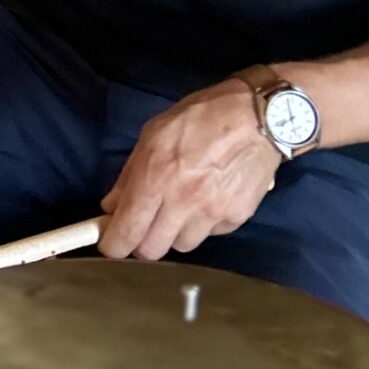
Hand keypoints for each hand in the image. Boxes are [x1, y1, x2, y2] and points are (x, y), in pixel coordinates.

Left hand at [99, 80, 280, 260]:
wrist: (257, 117)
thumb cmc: (201, 117)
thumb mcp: (154, 134)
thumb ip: (129, 174)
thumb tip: (112, 206)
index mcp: (156, 177)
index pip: (126, 232)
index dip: (113, 245)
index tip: (111, 243)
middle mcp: (182, 201)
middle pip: (152, 251)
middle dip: (142, 242)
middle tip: (144, 226)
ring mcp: (212, 213)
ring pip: (182, 246)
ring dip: (175, 233)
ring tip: (181, 206)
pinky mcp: (236, 218)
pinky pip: (210, 234)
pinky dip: (203, 224)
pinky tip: (208, 199)